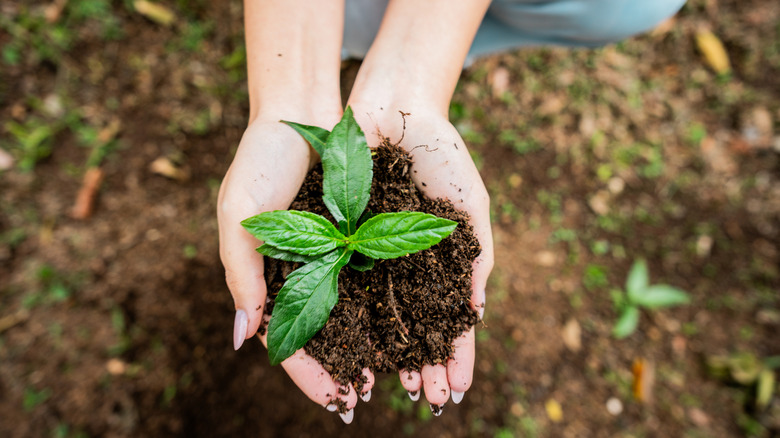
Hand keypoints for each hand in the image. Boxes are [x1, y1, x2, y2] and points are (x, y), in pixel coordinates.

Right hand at [217, 118, 373, 421]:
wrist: (301, 111)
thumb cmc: (259, 160)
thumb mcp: (238, 216)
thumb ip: (240, 274)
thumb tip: (242, 340)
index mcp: (268, 275)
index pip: (284, 337)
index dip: (307, 371)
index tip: (332, 399)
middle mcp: (303, 271)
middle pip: (323, 332)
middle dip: (341, 368)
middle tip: (363, 398)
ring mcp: (333, 255)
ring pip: (353, 311)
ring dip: (369, 344)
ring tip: (392, 375)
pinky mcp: (362, 233)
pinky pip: (375, 276)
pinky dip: (388, 302)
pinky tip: (407, 324)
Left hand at [349, 105, 493, 408]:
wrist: (397, 108)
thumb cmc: (442, 154)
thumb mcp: (469, 208)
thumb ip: (476, 258)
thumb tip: (476, 312)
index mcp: (435, 262)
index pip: (446, 319)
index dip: (452, 354)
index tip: (457, 389)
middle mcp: (401, 266)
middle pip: (412, 326)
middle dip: (421, 365)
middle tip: (428, 401)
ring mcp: (368, 256)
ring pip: (377, 316)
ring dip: (387, 354)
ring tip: (395, 389)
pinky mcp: (336, 241)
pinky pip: (341, 285)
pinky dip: (350, 319)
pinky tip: (356, 349)